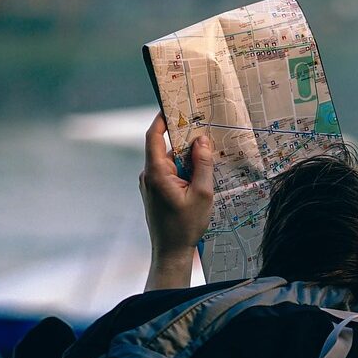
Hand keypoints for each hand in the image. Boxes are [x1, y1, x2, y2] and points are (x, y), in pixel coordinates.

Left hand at [140, 112, 214, 258]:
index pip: (154, 137)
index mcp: (156, 173)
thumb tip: (202, 140)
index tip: (173, 105)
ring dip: (187, 158)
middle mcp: (149, 175)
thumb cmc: (186, 225)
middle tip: (204, 130)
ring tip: (208, 157)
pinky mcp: (154, 190)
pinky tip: (200, 175)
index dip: (162, 119)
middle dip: (185, 139)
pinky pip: (169, 171)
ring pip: (169, 160)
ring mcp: (150, 183)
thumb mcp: (202, 193)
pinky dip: (183, 169)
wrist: (170, 251)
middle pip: (165, 147)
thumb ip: (202, 164)